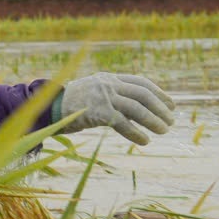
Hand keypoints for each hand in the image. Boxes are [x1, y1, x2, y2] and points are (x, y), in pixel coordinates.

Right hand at [53, 73, 175, 145]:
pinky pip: (123, 123)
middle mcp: (108, 84)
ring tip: (164, 130)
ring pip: (137, 108)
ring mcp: (103, 97)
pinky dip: (136, 133)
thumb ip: (112, 95)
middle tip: (171, 121)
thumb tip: (138, 109)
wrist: (47, 108)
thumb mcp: (93, 93)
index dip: (159, 93)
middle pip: (143, 94)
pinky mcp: (98, 111)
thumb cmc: (70, 105)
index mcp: (108, 77)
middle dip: (160, 108)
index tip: (171, 105)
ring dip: (153, 120)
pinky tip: (144, 141)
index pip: (141, 83)